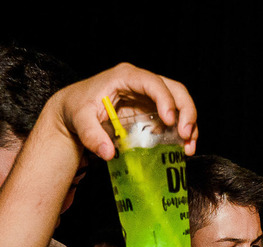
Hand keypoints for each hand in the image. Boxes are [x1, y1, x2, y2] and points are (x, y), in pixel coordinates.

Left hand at [51, 63, 197, 160]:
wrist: (73, 110)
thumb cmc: (76, 108)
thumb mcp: (79, 119)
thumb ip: (91, 135)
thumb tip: (108, 153)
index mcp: (126, 76)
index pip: (153, 83)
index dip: (165, 100)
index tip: (170, 121)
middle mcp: (141, 83)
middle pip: (174, 89)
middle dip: (186, 111)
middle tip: (185, 135)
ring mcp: (148, 97)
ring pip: (178, 103)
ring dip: (188, 123)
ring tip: (188, 146)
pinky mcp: (150, 111)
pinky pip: (172, 118)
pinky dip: (180, 132)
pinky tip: (183, 148)